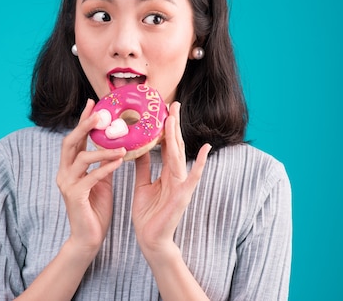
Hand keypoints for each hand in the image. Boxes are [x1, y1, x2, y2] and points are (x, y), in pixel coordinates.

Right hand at [57, 99, 125, 253]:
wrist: (88, 238)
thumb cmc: (95, 209)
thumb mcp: (101, 181)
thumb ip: (102, 164)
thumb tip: (115, 145)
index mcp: (69, 168)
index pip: (74, 139)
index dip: (82, 121)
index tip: (93, 103)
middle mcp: (64, 173)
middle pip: (70, 143)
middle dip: (85, 126)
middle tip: (100, 114)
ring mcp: (67, 185)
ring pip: (81, 159)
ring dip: (102, 149)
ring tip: (122, 145)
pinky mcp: (75, 197)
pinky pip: (91, 177)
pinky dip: (105, 167)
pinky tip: (119, 161)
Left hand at [131, 101, 210, 255]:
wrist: (150, 239)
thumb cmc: (148, 214)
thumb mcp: (142, 185)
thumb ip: (143, 167)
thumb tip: (138, 148)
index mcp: (166, 172)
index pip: (166, 145)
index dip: (164, 127)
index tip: (163, 109)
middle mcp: (176, 175)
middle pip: (174, 144)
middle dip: (172, 124)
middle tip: (172, 103)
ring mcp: (181, 184)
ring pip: (178, 155)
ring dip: (177, 135)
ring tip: (174, 117)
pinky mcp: (182, 195)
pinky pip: (192, 177)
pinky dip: (199, 164)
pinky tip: (205, 150)